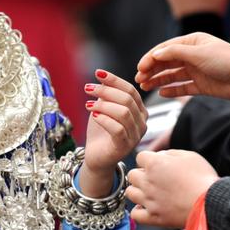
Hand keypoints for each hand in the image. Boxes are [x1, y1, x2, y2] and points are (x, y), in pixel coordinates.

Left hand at [80, 70, 147, 196]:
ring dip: (103, 105)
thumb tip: (102, 76)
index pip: (131, 90)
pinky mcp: (125, 146)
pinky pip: (118, 129)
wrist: (96, 156)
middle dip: (106, 90)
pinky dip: (104, 119)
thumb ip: (106, 94)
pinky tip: (93, 115)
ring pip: (123, 113)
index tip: (98, 73)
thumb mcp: (103, 108)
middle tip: (88, 88)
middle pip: (127, 100)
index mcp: (140, 111)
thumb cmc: (101, 131)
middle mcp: (142, 122)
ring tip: (88, 104)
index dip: (114, 80)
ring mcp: (135, 136)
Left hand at [126, 150, 218, 227]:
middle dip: (142, 175)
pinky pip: (135, 214)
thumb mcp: (189, 155)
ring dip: (138, 191)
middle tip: (156, 180)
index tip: (158, 165)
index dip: (149, 160)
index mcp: (154, 164)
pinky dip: (139, 211)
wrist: (212, 203)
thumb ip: (169, 153)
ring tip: (151, 193)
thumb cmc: (203, 178)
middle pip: (132, 175)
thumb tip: (159, 156)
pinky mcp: (154, 217)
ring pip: (130, 193)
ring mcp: (149, 200)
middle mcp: (147, 182)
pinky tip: (148, 208)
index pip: (140, 157)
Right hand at [135, 32, 229, 99]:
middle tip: (139, 79)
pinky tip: (161, 93)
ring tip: (145, 87)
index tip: (140, 67)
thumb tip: (156, 54)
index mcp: (192, 42)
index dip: (151, 58)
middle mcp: (192, 55)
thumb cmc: (226, 60)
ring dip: (158, 80)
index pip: (165, 49)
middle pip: (166, 63)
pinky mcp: (201, 85)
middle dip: (151, 70)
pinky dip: (172, 90)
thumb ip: (175, 53)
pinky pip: (182, 87)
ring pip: (172, 75)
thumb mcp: (198, 53)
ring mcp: (196, 71)